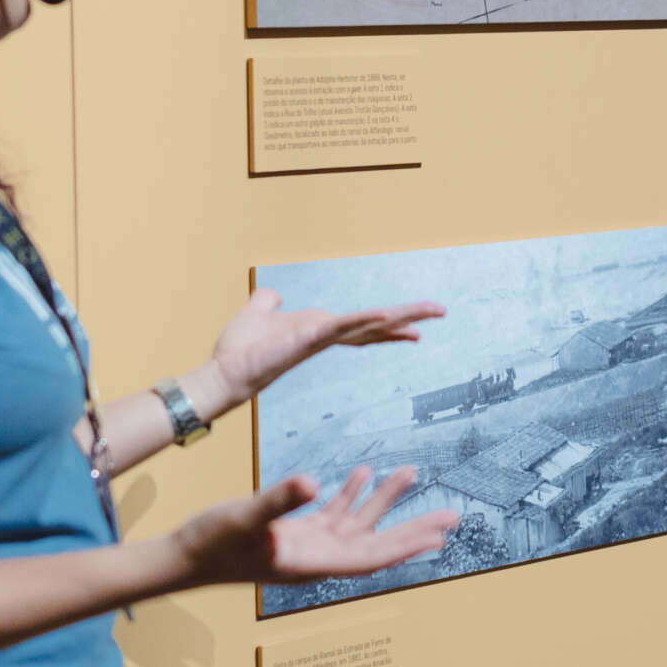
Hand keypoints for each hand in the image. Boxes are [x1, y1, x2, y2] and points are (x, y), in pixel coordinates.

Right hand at [175, 467, 457, 587]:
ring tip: (412, 472)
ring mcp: (309, 546)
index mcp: (314, 562)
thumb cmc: (212, 544)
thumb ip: (280, 500)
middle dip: (415, 528)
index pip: (372, 557)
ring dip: (385, 500)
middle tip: (454, 515)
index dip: (406, 546)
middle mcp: (319, 558)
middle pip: (378, 544)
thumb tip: (312, 481)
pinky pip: (334, 514)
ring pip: (359, 523)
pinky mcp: (296, 533)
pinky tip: (364, 473)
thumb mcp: (246, 516)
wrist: (184, 557)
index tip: (440, 536)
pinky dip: (351, 495)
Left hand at [203, 291, 443, 416]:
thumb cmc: (239, 350)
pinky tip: (385, 313)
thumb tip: (273, 294)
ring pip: (368, 325)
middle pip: (376, 325)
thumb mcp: (257, 313)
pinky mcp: (309, 338)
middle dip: (410, 319)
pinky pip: (342, 326)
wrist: (224, 372)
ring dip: (400, 318)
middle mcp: (326, 336)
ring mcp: (321, 338)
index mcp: (320, 329)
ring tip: (429, 312)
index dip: (391, 326)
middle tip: (441, 311)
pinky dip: (363, 319)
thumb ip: (268, 302)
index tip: (418, 327)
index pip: (363, 326)